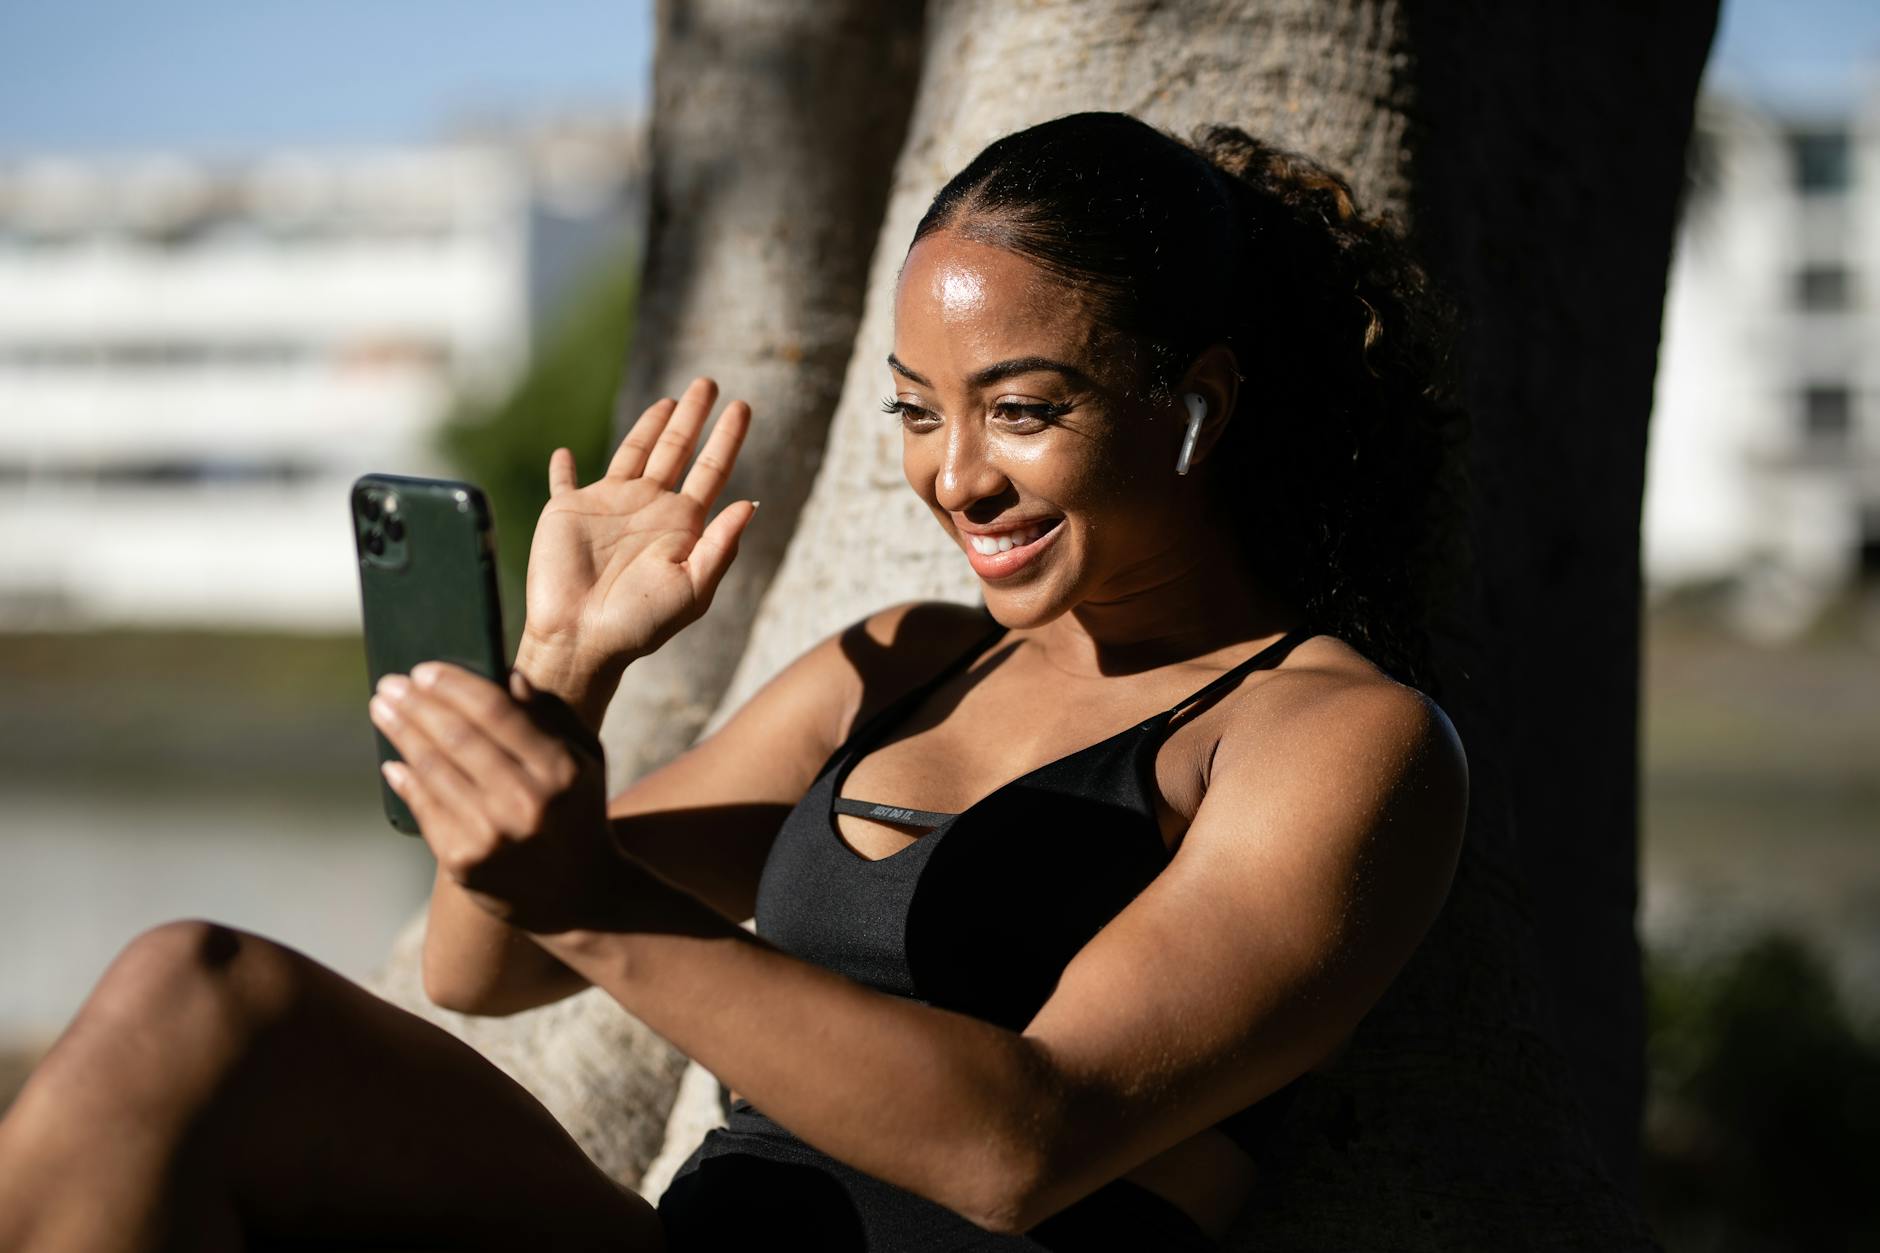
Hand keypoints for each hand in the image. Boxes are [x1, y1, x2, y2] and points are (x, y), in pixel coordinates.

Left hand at [368, 661, 631, 935]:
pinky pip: (425, 809)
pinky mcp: (464, 861)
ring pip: (433, 770)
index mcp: (559, 768)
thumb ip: (551, 715)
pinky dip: (406, 780)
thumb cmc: (577, 813)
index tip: (424, 669)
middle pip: (456, 737)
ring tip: (382, 710)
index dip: (454, 686)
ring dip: (401, 733)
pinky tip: (394, 761)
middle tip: (389, 683)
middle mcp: (525, 801)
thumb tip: (506, 674)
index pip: (496, 711)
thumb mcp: (585, 761)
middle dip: (416, 704)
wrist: (579, 896)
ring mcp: (492, 834)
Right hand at [519, 377, 757, 720]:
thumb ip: (720, 546)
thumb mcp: (692, 588)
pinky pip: (565, 482)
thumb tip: (750, 504)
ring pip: (634, 452)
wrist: (584, 638)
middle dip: (694, 416)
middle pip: (677, 450)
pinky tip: (565, 453)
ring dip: (650, 425)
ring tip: (670, 399)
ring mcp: (608, 507)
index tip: (742, 407)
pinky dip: (563, 468)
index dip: (727, 438)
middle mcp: (649, 509)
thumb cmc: (642, 623)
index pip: (711, 470)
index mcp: (682, 525)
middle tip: (709, 382)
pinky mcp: (568, 510)